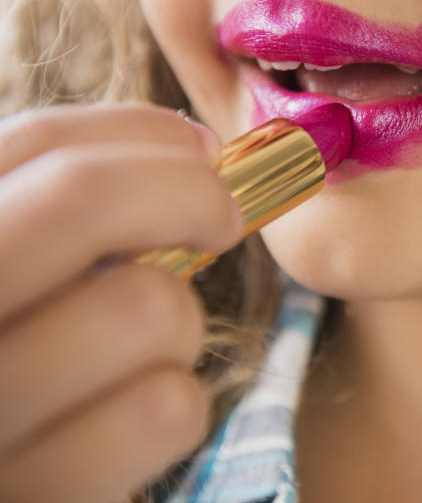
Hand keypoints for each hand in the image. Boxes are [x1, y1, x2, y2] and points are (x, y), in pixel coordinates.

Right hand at [0, 103, 241, 502]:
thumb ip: (58, 208)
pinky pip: (169, 405)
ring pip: (151, 306)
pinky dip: (174, 406)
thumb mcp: (14, 276)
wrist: (10, 490)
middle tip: (223, 216)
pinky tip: (130, 427)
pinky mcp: (37, 499)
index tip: (201, 149)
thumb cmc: (20, 376)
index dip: (139, 132)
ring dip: (177, 325)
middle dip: (188, 190)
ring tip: (136, 358)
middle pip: (82, 198)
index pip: (29, 146)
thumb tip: (187, 143)